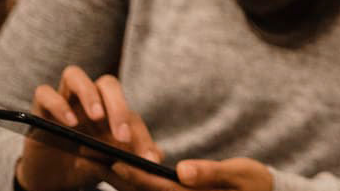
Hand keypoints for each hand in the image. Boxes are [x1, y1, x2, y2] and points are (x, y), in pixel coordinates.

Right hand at [18, 66, 160, 190]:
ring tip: (96, 117)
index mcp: (110, 111)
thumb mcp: (112, 167)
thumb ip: (133, 161)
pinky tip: (69, 122)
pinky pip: (44, 92)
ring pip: (74, 75)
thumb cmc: (87, 166)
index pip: (129, 110)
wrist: (52, 179)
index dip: (139, 133)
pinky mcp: (40, 111)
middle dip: (118, 105)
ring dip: (88, 93)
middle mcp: (88, 101)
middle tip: (121, 134)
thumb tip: (156, 159)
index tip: (144, 157)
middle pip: (107, 84)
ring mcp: (64, 102)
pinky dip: (57, 104)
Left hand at [106, 157, 271, 190]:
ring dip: (115, 175)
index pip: (156, 187)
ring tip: (91, 155)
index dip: (133, 173)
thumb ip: (211, 173)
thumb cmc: (254, 183)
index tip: (111, 159)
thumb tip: (183, 170)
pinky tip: (114, 165)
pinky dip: (130, 178)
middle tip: (86, 153)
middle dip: (112, 173)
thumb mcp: (239, 174)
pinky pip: (148, 190)